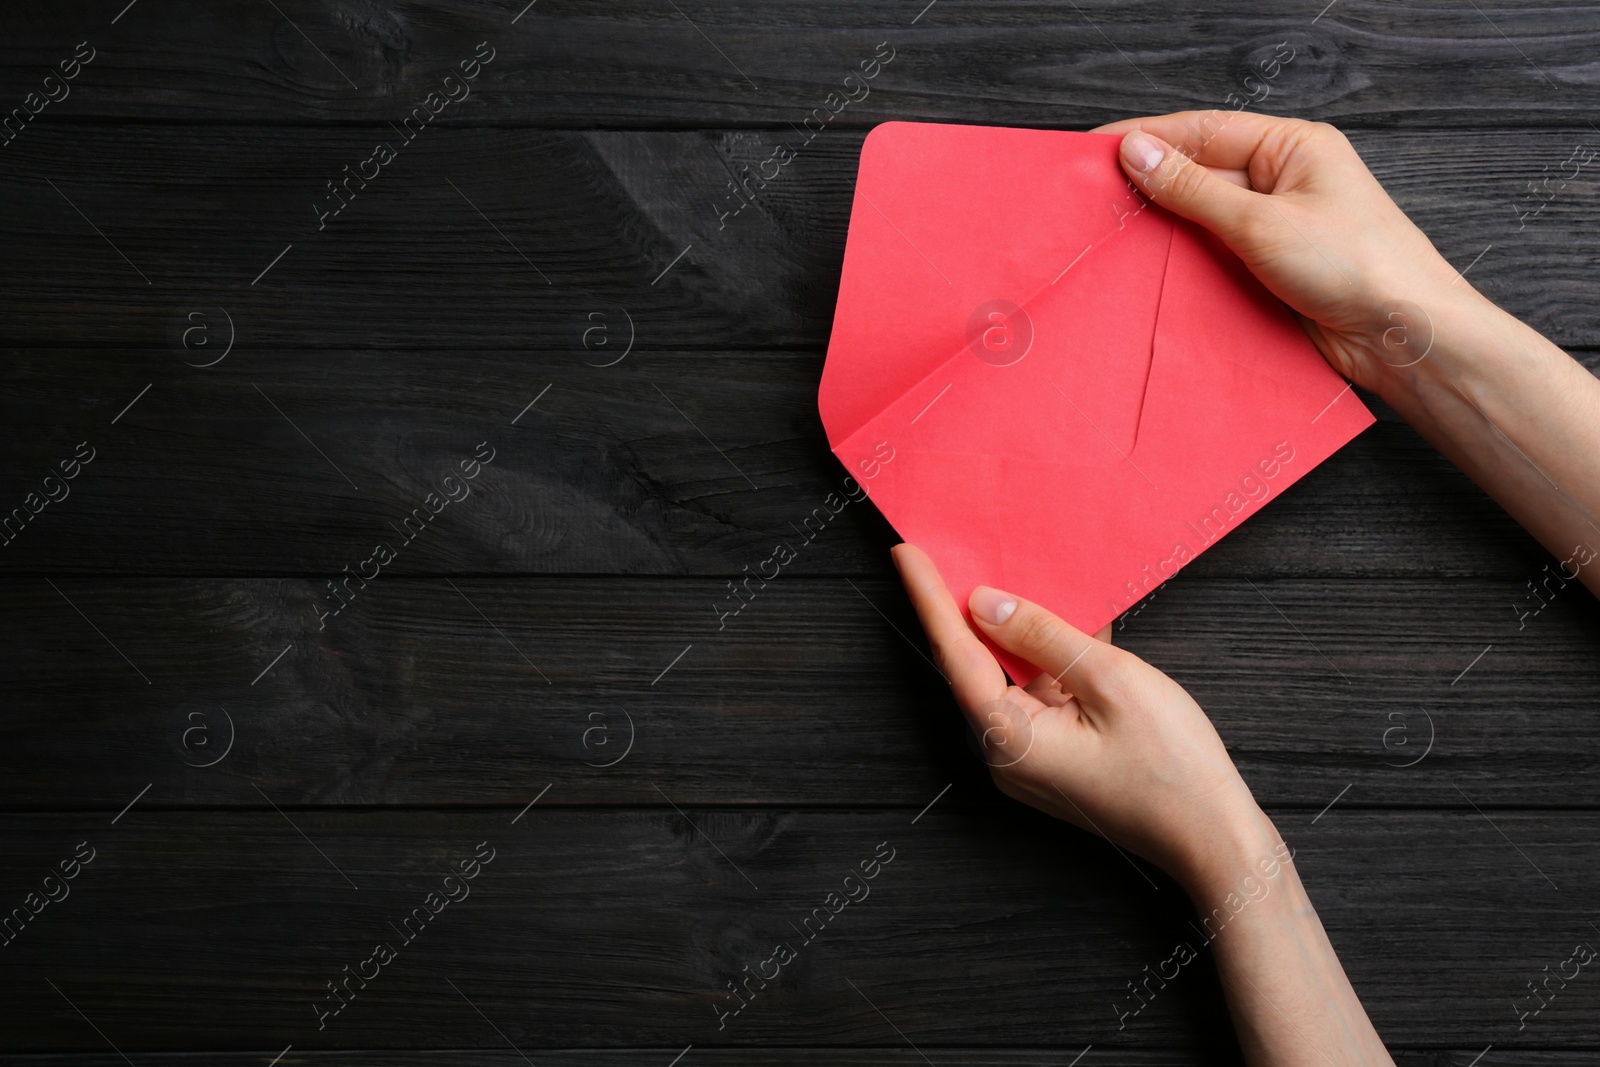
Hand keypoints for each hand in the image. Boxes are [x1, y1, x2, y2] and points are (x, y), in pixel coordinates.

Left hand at [892, 543, 1274, 889]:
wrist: (1215, 842)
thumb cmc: (1174, 768)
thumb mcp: (1110, 681)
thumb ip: (1043, 636)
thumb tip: (986, 603)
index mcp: (1010, 739)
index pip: (954, 654)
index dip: (930, 599)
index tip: (906, 554)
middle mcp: (1006, 755)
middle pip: (975, 667)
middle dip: (965, 610)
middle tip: (952, 553)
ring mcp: (1029, 763)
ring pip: (1009, 680)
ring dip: (1015, 632)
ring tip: (1012, 576)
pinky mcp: (1054, 762)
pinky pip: (1037, 698)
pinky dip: (1046, 661)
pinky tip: (1068, 622)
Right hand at [1090, 110, 1482, 392]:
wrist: (1402, 336)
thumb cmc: (1356, 266)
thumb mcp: (1262, 222)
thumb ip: (1193, 188)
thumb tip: (1137, 152)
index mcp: (1293, 147)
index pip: (1204, 131)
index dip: (1147, 139)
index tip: (1094, 151)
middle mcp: (1284, 181)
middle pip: (1199, 172)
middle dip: (1150, 185)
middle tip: (1093, 199)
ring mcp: (1276, 227)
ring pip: (1202, 218)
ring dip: (1163, 228)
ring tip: (1112, 236)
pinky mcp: (1269, 270)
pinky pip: (1214, 256)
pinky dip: (1182, 262)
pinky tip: (1150, 270)